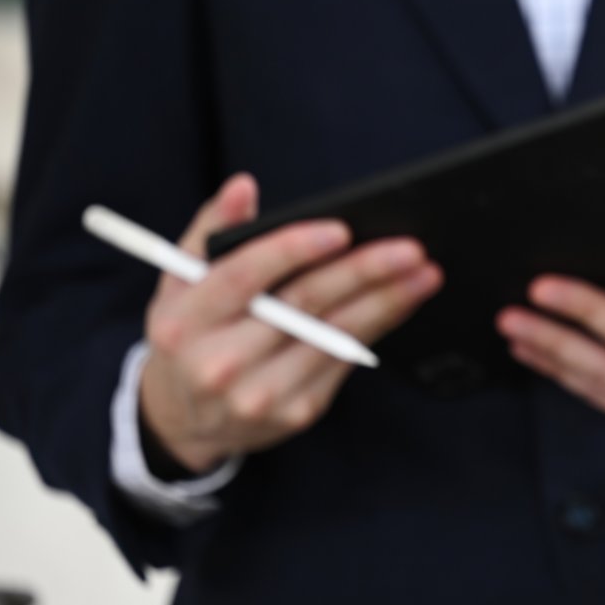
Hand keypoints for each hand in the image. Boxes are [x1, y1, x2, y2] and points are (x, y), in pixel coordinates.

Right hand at [139, 174, 443, 472]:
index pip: (242, 277)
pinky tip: (404, 300)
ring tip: (424, 272)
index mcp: (186, 322)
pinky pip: (346, 360)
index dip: (292, 250)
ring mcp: (260, 394)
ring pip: (335, 335)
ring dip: (387, 301)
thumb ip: (211, 230)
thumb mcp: (180, 282)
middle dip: (362, 273)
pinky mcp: (296, 411)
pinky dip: (379, 326)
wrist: (186, 418)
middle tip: (409, 248)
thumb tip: (242, 186)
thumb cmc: (192, 333)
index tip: (340, 229)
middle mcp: (219, 363)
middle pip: (302, 306)